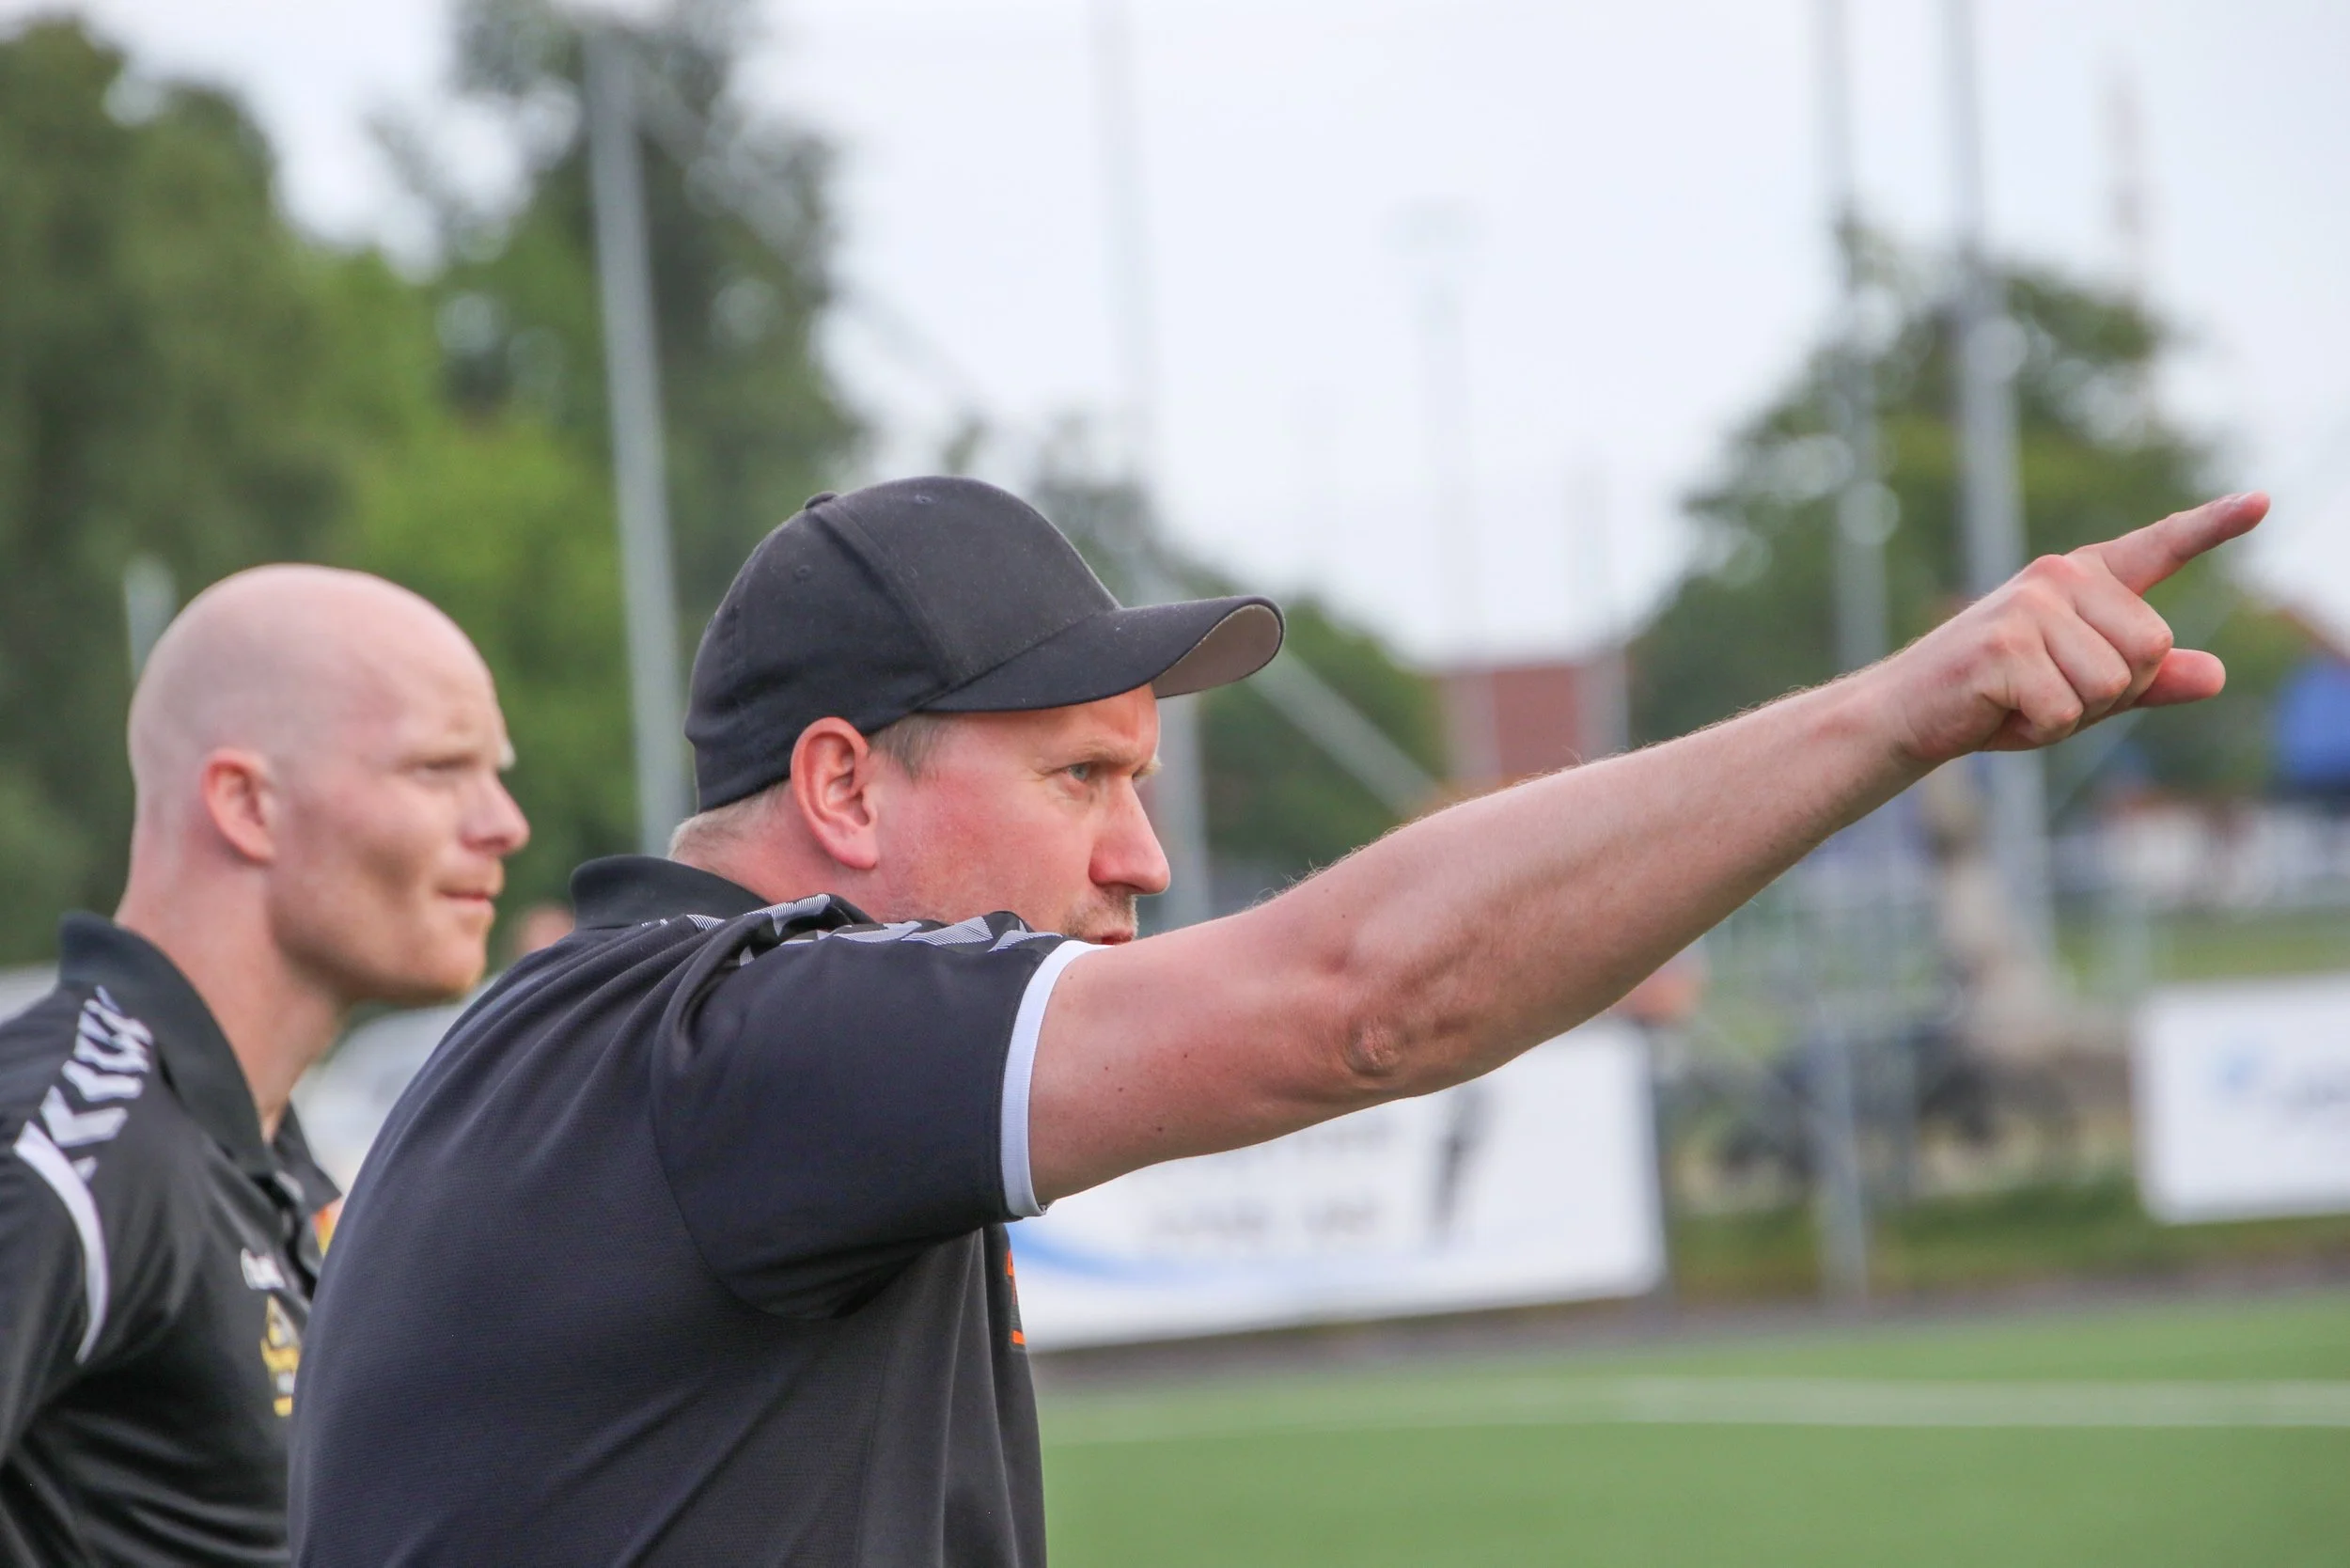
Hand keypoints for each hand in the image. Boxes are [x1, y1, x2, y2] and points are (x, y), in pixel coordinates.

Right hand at [1877, 492, 2267, 766]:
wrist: (1903, 716)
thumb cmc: (1992, 701)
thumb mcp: (2080, 690)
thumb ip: (2147, 679)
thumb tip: (2217, 675)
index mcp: (2081, 580)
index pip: (2159, 547)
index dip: (2213, 525)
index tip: (2262, 501)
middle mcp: (2057, 578)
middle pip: (2153, 647)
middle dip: (2112, 692)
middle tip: (2045, 692)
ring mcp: (2029, 608)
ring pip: (2113, 684)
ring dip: (2072, 715)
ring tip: (2017, 702)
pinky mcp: (2004, 645)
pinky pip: (2067, 711)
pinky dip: (2038, 730)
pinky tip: (1998, 713)